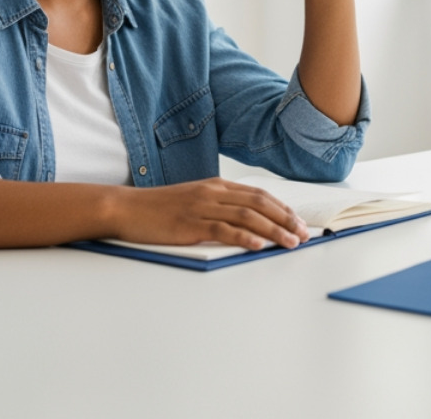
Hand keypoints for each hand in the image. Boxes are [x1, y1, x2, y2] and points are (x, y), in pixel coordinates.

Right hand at [109, 178, 309, 250]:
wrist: (127, 208)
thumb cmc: (160, 208)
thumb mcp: (195, 199)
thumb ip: (220, 205)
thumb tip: (248, 222)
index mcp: (218, 185)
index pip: (259, 195)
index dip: (283, 208)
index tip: (299, 221)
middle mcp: (214, 193)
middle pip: (260, 204)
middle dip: (286, 219)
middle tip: (303, 234)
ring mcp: (202, 207)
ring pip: (247, 217)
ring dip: (273, 230)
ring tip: (290, 242)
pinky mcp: (190, 224)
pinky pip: (223, 229)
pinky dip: (243, 237)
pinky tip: (258, 245)